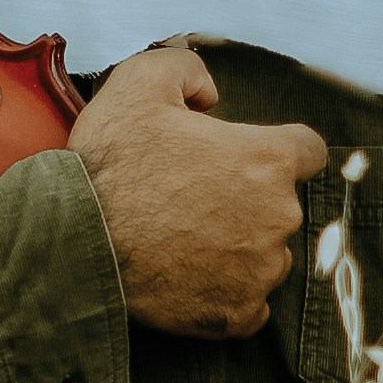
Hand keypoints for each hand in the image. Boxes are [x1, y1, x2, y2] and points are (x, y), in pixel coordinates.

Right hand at [73, 42, 331, 336]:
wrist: (75, 244)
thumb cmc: (109, 166)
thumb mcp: (139, 83)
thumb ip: (186, 69)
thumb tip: (209, 91)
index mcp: (268, 159)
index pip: (307, 150)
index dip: (274, 149)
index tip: (243, 159)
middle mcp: (279, 217)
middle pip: (282, 205)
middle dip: (248, 200)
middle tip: (194, 200)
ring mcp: (261, 271)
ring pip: (267, 256)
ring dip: (239, 248)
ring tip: (187, 241)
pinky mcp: (239, 314)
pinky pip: (250, 304)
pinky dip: (227, 293)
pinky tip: (190, 277)